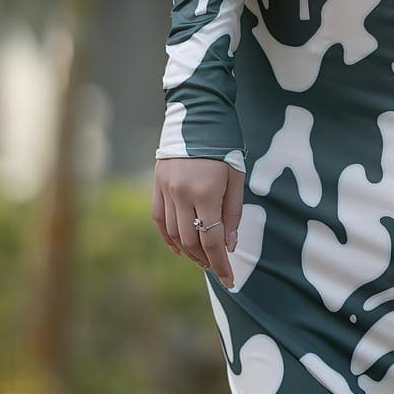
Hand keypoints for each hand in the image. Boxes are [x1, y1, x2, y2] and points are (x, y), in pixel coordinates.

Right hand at [152, 156, 242, 288]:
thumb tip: (229, 246)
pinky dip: (168, 237)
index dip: (220, 263)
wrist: (198, 113)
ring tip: (202, 258)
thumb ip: (232, 213)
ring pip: (174, 233)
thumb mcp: (236, 177)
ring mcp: (166, 190)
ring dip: (188, 251)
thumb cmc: (224, 145)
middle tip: (217, 268)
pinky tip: (178, 248)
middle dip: (205, 259)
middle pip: (191, 240)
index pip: (212, 239)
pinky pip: (159, 219)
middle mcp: (182, 194)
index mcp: (206, 192)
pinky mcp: (157, 185)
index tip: (229, 280)